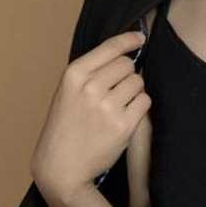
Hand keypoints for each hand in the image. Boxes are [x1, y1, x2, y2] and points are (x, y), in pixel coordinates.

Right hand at [30, 29, 150, 206]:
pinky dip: (139, 107)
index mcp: (74, 75)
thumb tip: (123, 54)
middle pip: (127, 65)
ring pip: (138, 82)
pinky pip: (144, 101)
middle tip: (115, 91)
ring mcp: (107, 107)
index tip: (139, 38)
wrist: (61, 168)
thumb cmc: (64, 129)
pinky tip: (125, 117)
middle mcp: (91, 87)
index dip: (129, 40)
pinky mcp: (123, 125)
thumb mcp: (66, 93)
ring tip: (117, 106)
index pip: (110, 47)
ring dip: (133, 92)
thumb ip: (90, 73)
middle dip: (126, 75)